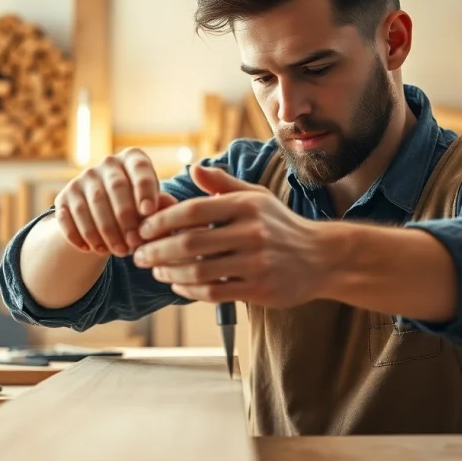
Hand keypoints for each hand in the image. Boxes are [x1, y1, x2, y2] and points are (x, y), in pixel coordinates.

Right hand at [53, 148, 177, 256]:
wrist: (107, 214)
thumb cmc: (139, 209)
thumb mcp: (153, 206)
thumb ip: (162, 207)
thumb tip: (169, 210)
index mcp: (133, 159)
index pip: (140, 169)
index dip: (144, 189)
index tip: (148, 211)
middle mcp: (107, 163)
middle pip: (115, 188)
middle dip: (125, 219)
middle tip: (134, 244)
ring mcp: (83, 178)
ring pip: (91, 206)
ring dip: (104, 233)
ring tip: (117, 251)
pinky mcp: (63, 196)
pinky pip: (67, 217)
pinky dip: (78, 236)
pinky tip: (91, 250)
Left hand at [132, 164, 329, 307]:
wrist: (322, 258)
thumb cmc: (280, 224)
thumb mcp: (256, 196)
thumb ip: (222, 183)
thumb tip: (193, 169)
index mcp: (247, 205)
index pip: (194, 210)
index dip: (163, 220)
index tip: (144, 228)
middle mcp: (252, 232)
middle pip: (191, 242)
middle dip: (158, 250)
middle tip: (139, 254)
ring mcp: (257, 262)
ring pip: (200, 270)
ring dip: (170, 272)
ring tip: (155, 271)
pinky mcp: (260, 289)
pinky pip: (214, 292)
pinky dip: (189, 290)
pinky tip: (177, 285)